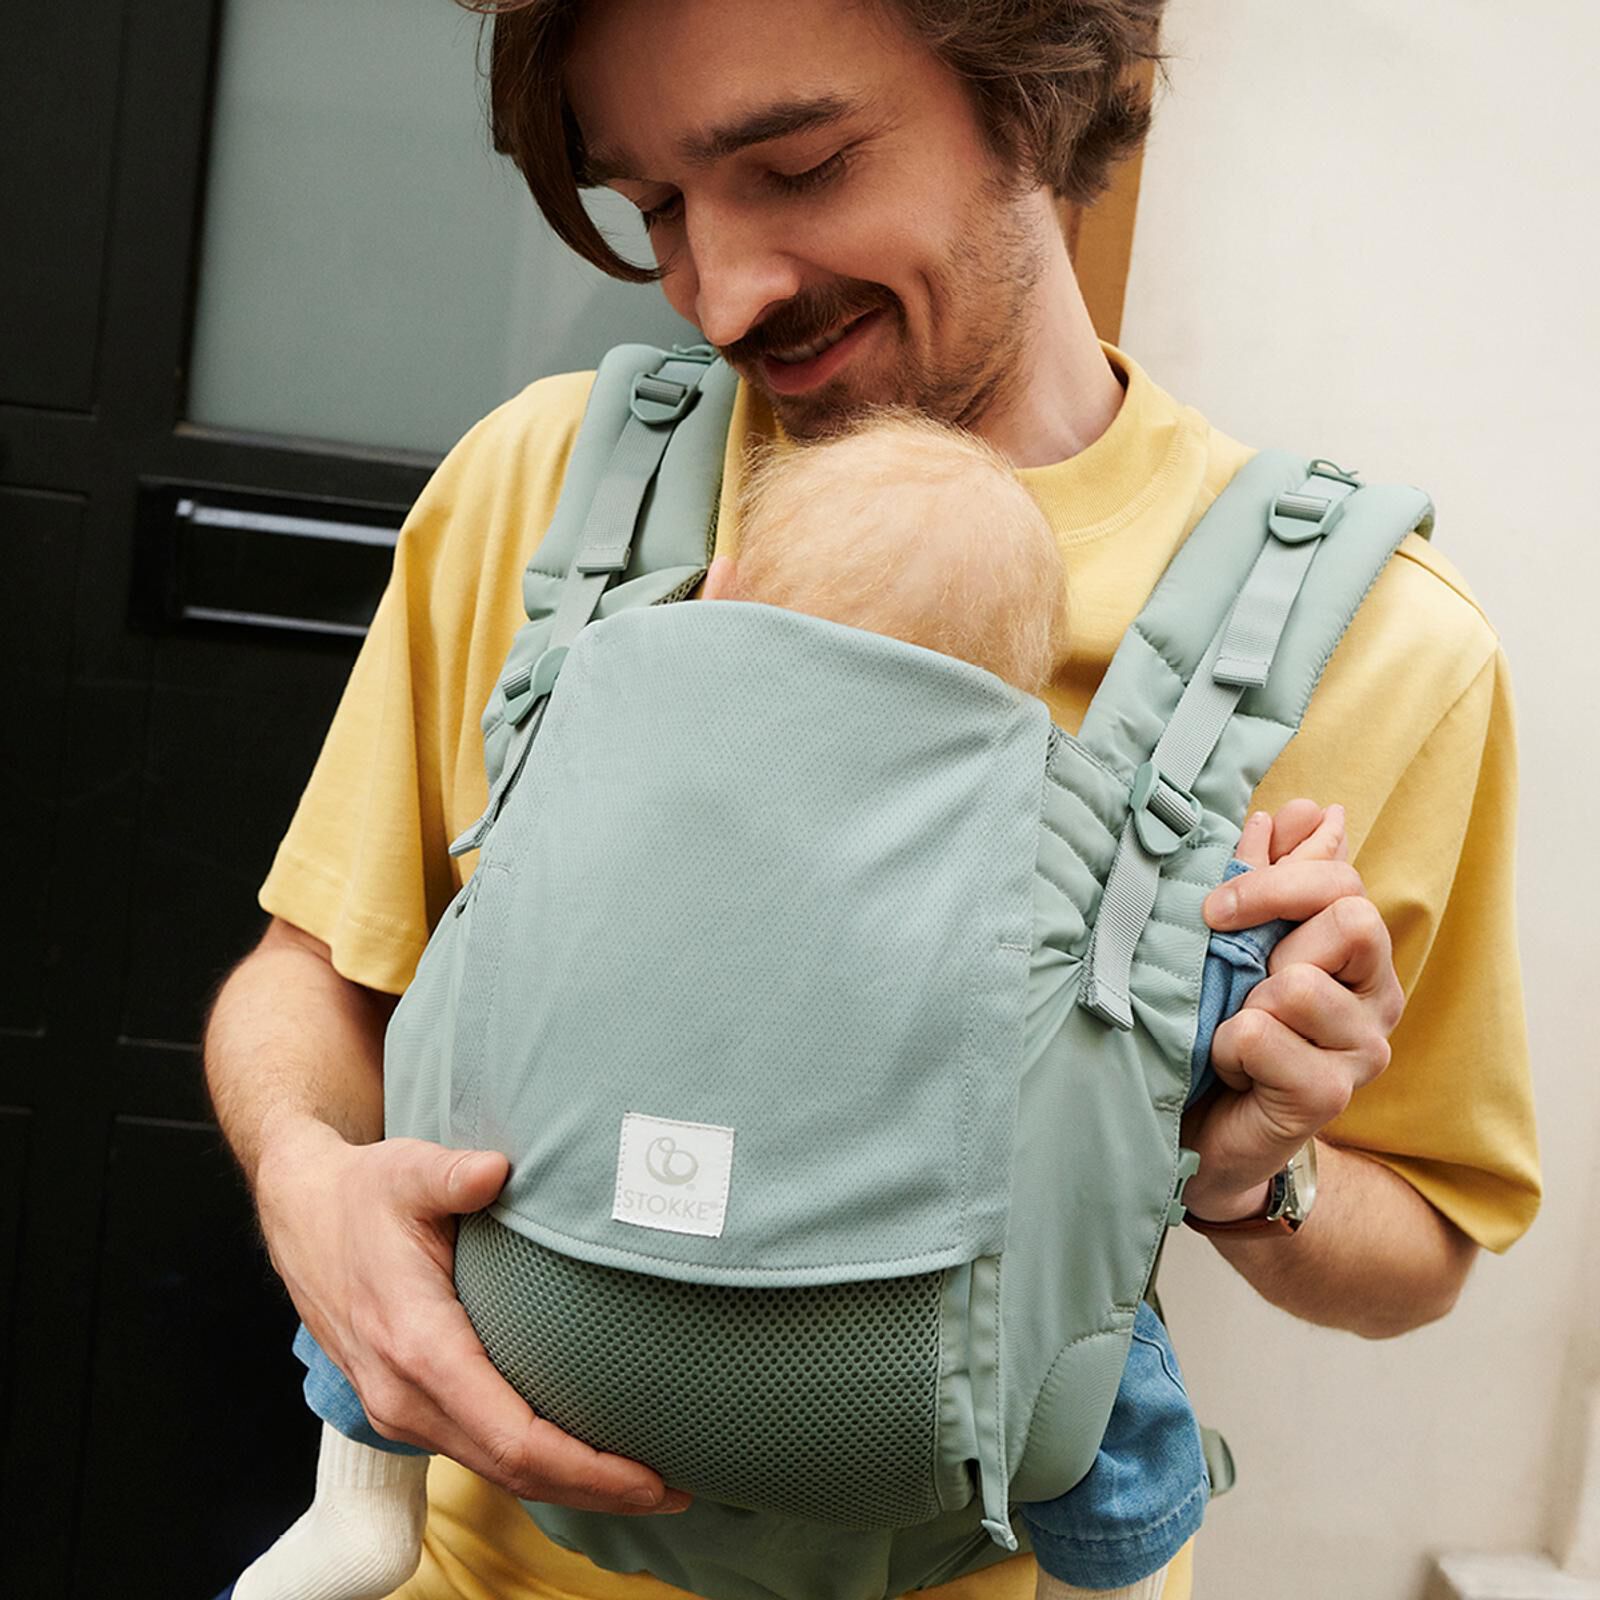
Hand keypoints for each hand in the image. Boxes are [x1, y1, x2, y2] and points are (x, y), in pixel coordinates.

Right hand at [256, 1115, 691, 1513]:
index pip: (513, 1436)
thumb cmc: (363, 1192)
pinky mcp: (406, 1405)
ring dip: (571, 1484)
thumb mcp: (406, 1170)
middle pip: (514, 1471)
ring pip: (496, 1470)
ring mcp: (400, 1408)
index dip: (586, 1465)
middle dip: (597, 1489)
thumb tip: (497, 1170)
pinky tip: (584, 1453)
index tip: (651, 1475)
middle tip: (677, 1489)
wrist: (301, 1214)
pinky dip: (537, 1464)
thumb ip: (453, 1173)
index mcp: (416, 1347)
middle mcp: (405, 1396)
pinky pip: (478, 1451)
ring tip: (648, 1482)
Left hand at [1179, 800, 1404, 1223]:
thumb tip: (1308, 810)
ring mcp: (1361, 1051)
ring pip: (1297, 984)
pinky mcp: (1329, 1097)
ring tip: (1234, 1034)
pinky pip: (1261, 1037)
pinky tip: (1232, 1071)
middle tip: (1238, 981)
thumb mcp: (1236, 940)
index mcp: (1357, 954)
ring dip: (1242, 1005)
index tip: (1215, 907)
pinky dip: (1227, 1049)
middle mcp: (1376, 999)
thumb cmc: (1215, 1024)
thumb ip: (1271, 873)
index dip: (1277, 881)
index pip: (1345, 884)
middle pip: (1350, 920)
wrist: (1195, 1127)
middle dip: (1271, 941)